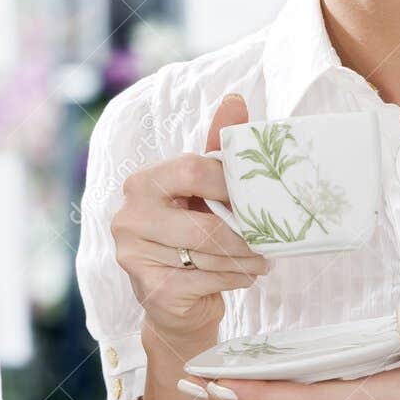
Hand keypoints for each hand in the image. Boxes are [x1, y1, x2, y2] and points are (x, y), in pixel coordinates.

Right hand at [110, 93, 270, 347]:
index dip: (230, 184)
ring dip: (246, 258)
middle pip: (203, 221)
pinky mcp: (152, 289)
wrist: (173, 301)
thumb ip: (216, 148)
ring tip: (262, 257)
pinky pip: (209, 279)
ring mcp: (135, 254)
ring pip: (210, 254)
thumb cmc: (190, 235)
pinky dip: (236, 278)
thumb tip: (235, 99)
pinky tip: (245, 275)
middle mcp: (129, 216)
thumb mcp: (201, 190)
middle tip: (269, 237)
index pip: (192, 170)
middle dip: (244, 233)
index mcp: (142, 182)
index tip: (256, 196)